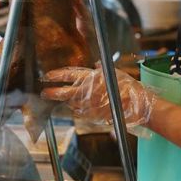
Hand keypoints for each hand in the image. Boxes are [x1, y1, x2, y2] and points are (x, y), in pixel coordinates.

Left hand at [41, 66, 156, 128]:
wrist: (136, 106)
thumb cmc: (127, 87)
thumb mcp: (115, 73)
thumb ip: (102, 69)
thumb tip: (96, 64)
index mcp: (91, 78)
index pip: (69, 75)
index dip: (56, 75)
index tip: (47, 76)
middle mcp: (88, 92)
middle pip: (65, 92)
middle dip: (52, 92)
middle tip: (44, 92)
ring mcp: (89, 105)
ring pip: (72, 103)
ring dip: (67, 101)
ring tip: (64, 98)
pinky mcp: (93, 116)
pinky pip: (80, 112)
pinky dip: (77, 108)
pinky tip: (79, 106)